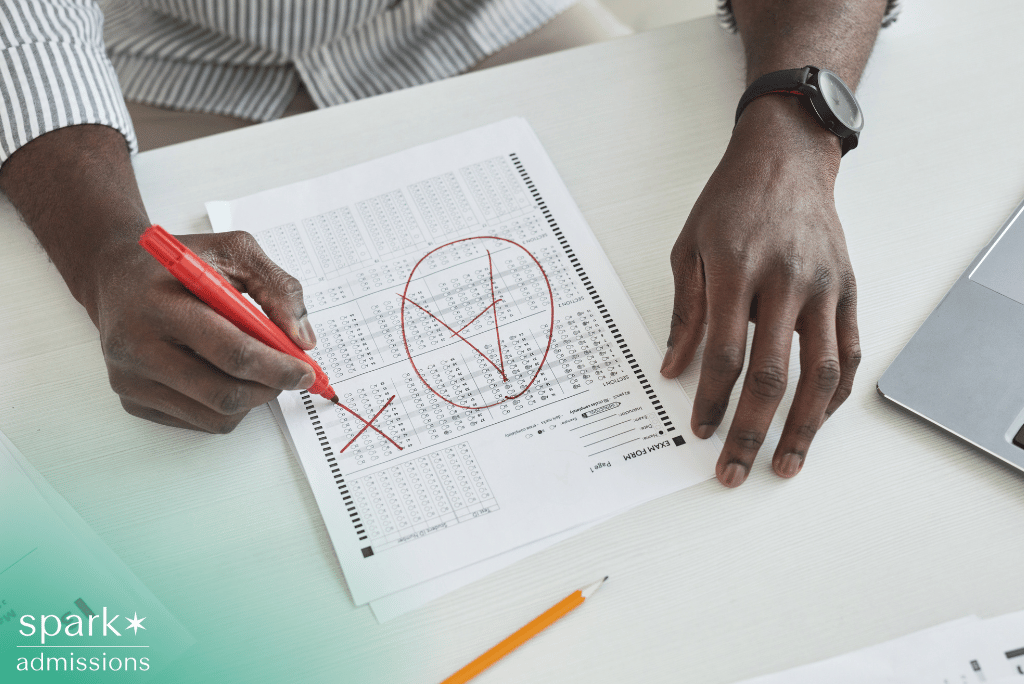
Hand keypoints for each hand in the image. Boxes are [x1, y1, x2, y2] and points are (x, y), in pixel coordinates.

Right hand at [1, 125, 315, 432]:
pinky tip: (223, 374)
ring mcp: (130, 379)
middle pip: (223, 393)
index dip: (277, 368)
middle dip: (270, 389)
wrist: (116, 275)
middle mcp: (137, 347)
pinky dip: (226, 406)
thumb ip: (277, 287)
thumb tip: (303, 340)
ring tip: (255, 369)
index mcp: (161, 304)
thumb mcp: (234, 251)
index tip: (306, 371)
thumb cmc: (179, 264)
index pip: (231, 353)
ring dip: (251, 400)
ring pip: (215, 416)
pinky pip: (198, 422)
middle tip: (289, 374)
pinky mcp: (132, 400)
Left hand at [660, 96, 860, 486]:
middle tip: (735, 470)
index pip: (725, 352)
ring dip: (804, 427)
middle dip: (751, 430)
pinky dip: (835, 393)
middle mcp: (787, 280)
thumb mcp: (690, 249)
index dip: (712, 399)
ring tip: (786, 464)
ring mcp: (825, 287)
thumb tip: (674, 368)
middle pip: (773, 374)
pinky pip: (849, 352)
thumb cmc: (731, 202)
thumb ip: (686, 312)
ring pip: (821, 372)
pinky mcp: (849, 290)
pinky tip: (816, 419)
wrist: (787, 160)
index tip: (700, 431)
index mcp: (739, 269)